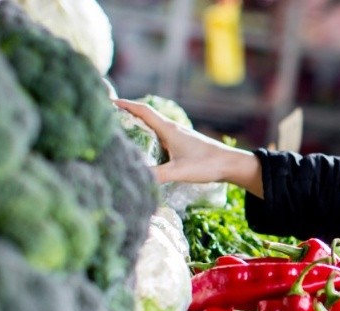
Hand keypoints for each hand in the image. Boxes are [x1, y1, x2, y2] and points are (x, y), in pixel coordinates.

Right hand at [114, 99, 263, 196]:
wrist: (231, 164)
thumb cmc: (207, 164)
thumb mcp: (180, 171)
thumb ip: (158, 176)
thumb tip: (135, 180)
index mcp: (169, 130)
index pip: (143, 111)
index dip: (125, 105)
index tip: (108, 101)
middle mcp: (172, 129)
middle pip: (146, 116)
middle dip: (127, 114)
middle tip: (109, 117)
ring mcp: (178, 136)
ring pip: (153, 127)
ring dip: (138, 126)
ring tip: (122, 131)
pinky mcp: (183, 144)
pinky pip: (160, 136)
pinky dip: (149, 137)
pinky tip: (145, 148)